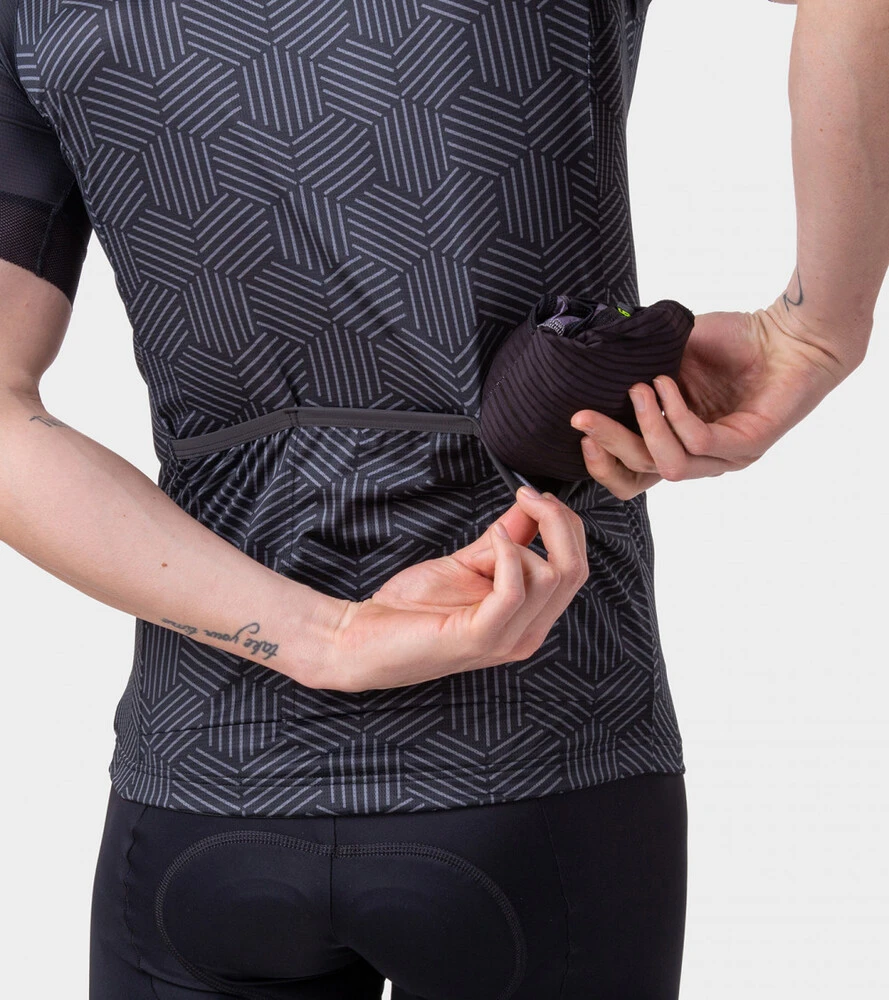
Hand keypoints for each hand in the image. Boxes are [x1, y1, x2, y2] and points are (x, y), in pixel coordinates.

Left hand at [316, 487, 588, 692]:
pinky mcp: (481, 637)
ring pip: (551, 577)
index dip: (564, 524)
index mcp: (529, 618)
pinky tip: (493, 540)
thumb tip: (530, 505)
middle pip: (574, 570)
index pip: (575, 568)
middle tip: (529, 495)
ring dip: (525, 540)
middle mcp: (528, 634)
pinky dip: (507, 554)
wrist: (364, 639)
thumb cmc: (412, 608)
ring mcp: (507, 639)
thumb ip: (503, 539)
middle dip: (558, 521)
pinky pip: (514, 590)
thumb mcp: (468, 562)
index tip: (536, 495)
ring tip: (494, 533)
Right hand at [569, 293, 861, 499]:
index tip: (579, 426)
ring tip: (639, 387)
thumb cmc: (736, 340)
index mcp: (676, 441)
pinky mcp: (748, 445)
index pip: (630, 475)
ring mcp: (725, 457)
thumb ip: (635, 369)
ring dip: (644, 426)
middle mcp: (699, 457)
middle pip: (640, 474)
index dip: (600, 461)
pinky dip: (674, 413)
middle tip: (583, 416)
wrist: (793, 330)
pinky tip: (667, 381)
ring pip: (668, 466)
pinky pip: (698, 441)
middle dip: (607, 445)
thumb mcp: (669, 356)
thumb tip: (589, 366)